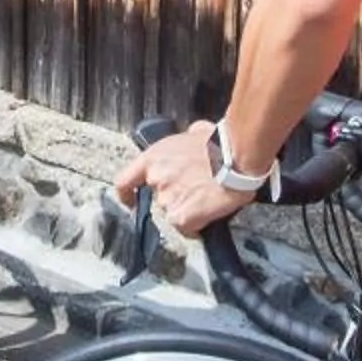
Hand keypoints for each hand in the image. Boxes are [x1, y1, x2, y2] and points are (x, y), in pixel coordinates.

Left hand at [113, 119, 255, 240]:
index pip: (124, 181)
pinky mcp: (182, 217)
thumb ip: (186, 138)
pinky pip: (185, 228)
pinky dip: (195, 226)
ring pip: (173, 213)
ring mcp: (167, 200)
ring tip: (206, 199)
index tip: (131, 201)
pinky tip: (207, 214)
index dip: (126, 195)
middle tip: (194, 191)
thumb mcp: (197, 132)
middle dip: (175, 197)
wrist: (237, 158)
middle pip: (158, 199)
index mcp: (154, 157)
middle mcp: (157, 179)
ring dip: (187, 209)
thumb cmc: (222, 144)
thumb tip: (193, 135)